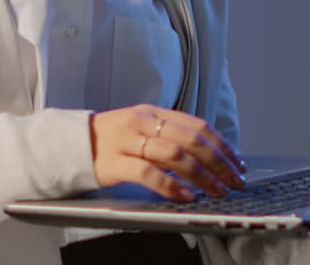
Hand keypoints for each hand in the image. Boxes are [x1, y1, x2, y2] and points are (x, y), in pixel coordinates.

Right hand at [89, 104, 247, 200]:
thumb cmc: (112, 140)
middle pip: (190, 139)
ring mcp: (128, 141)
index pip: (197, 125)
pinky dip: (170, 186)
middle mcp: (143, 123)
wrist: (72, 144)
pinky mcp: (114, 163)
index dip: (221, 145)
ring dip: (201, 175)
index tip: (237, 163)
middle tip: (234, 180)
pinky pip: (148, 174)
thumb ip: (170, 135)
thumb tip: (208, 154)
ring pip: (174, 154)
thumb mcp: (143, 128)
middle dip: (218, 162)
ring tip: (215, 189)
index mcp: (154, 113)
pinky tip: (184, 196)